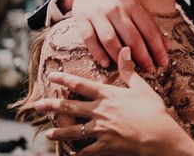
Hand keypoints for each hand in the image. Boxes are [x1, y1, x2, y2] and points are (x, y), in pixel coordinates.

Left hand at [35, 48, 193, 155]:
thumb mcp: (141, 86)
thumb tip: (124, 49)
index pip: (81, 85)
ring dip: (59, 132)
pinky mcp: (104, 146)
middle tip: (36, 106)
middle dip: (51, 106)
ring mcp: (100, 130)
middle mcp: (99, 111)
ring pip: (74, 131)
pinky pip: (87, 150)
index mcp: (107, 95)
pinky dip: (79, 152)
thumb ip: (128, 70)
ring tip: (48, 133)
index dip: (64, 79)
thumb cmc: (151, 109)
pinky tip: (72, 153)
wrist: (156, 134)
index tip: (52, 76)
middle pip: (70, 107)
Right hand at [72, 0, 167, 71]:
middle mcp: (117, 9)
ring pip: (110, 39)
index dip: (157, 48)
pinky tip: (106, 64)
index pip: (148, 29)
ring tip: (129, 70)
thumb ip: (150, 25)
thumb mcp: (136, 7)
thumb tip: (167, 46)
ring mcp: (98, 14)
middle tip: (150, 70)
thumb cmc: (119, 0)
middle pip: (131, 37)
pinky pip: (90, 39)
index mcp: (133, 4)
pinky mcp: (82, 20)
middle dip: (142, 56)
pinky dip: (98, 53)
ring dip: (120, 57)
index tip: (163, 62)